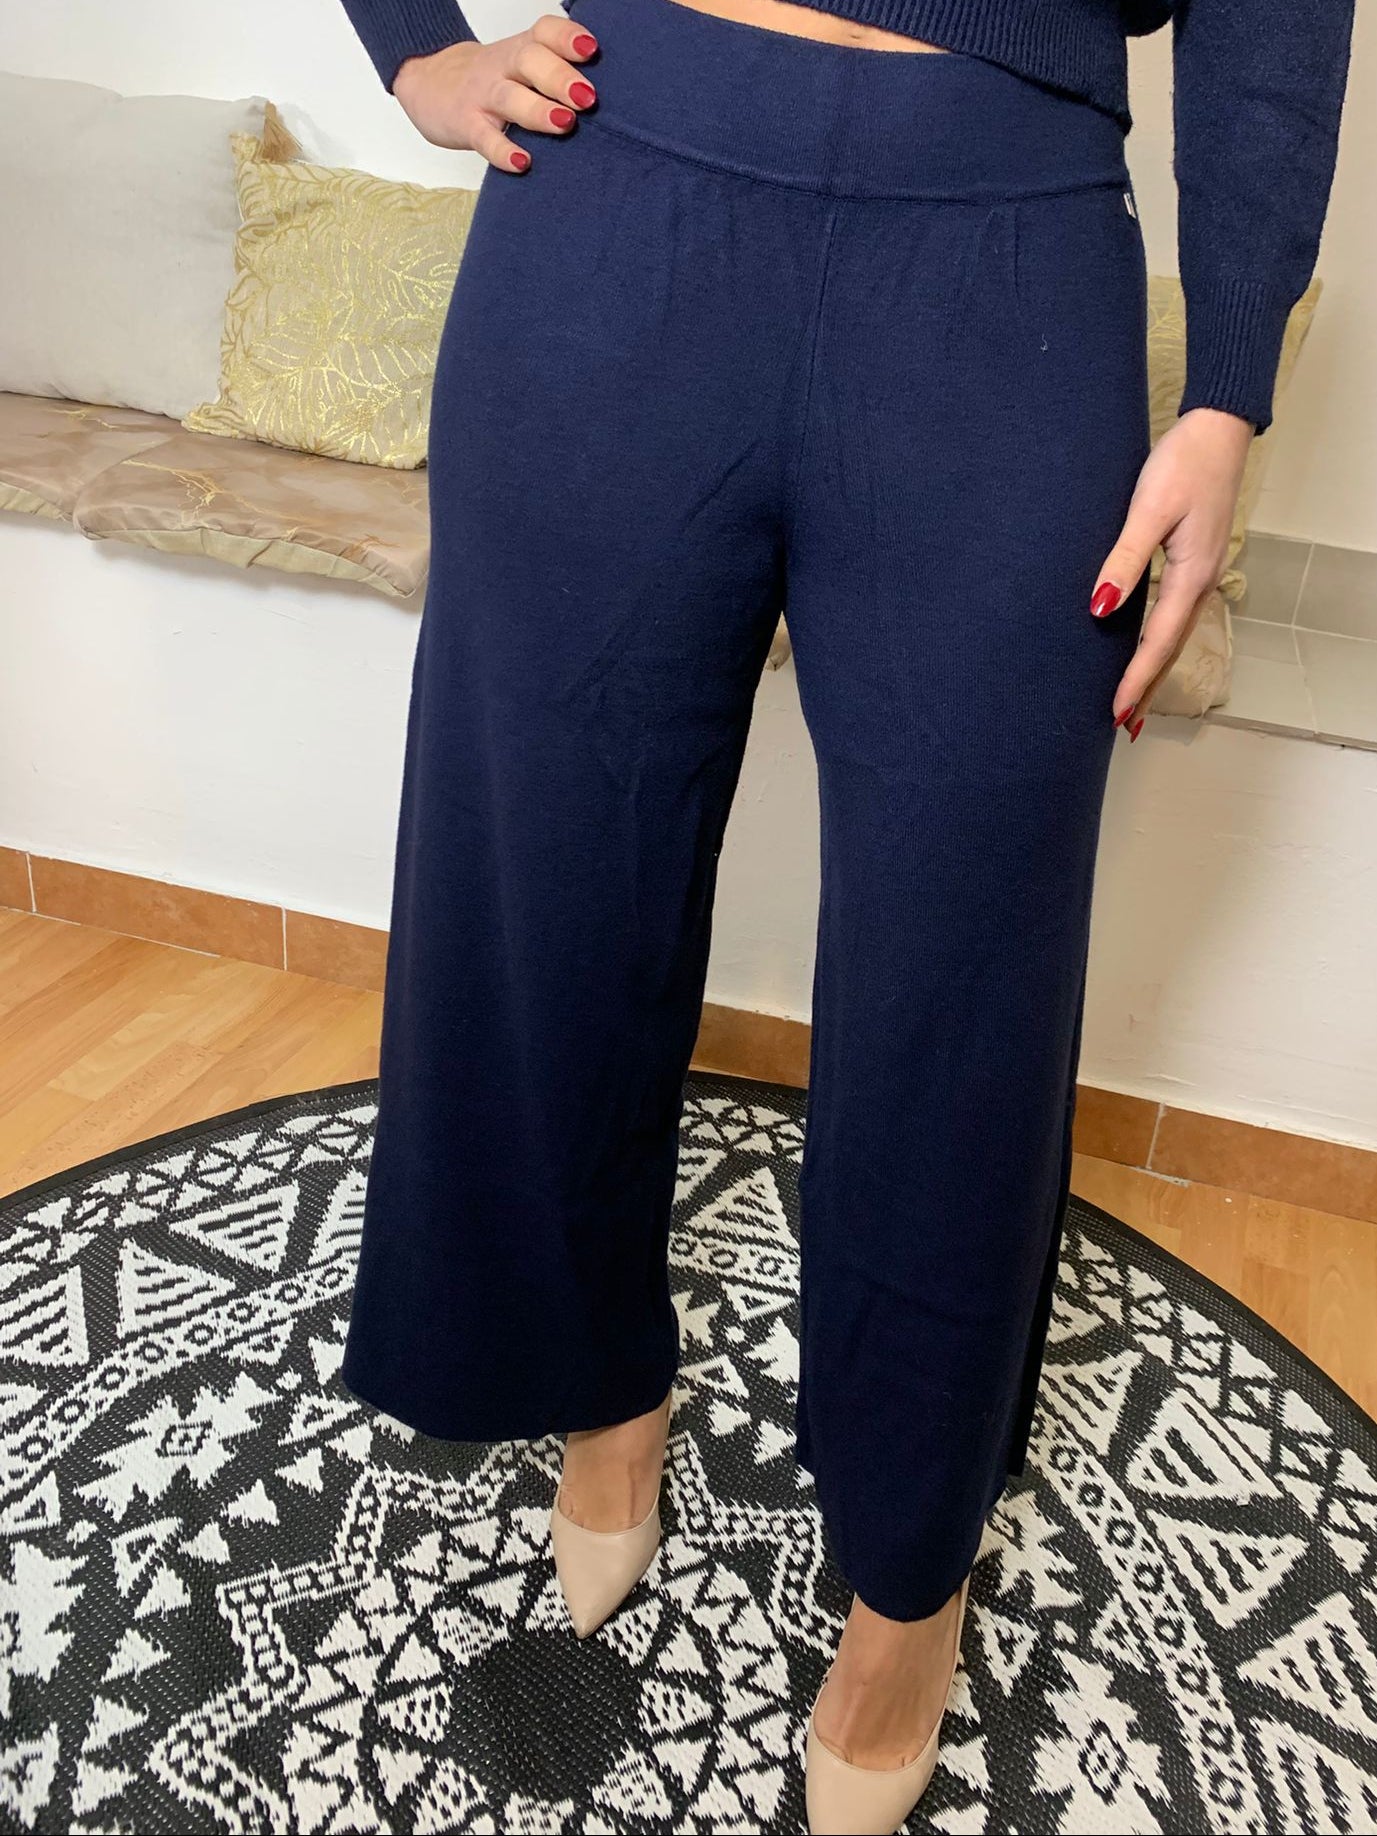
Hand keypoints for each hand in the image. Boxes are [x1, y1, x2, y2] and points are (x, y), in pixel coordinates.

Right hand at [392, 14, 599, 171]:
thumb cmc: (493, 82)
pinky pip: (484, 138)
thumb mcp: (520, 67)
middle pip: (529, 59)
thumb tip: (608, 101)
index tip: (591, 50)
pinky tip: (522, 163)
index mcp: (521, 49)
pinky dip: (503, 151)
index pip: (543, 32)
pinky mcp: (466, 124)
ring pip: (510, 96)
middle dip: (559, 76)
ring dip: (538, 110)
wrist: (428, 84)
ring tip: (564, 123)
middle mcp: (503, 67)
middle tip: (587, 98)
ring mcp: (483, 95)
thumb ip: (555, 75)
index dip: (566, 37)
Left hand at [1092, 407, 1252, 739]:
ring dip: (1152, 669)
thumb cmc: (1184, 463)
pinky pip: (1173, 614)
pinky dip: (1158, 641)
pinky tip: (1144, 647)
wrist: (1217, 429)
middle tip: (1123, 725)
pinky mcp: (1193, 560)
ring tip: (1132, 700)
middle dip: (1146, 687)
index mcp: (1190, 576)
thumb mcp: (1148, 509)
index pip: (1158, 643)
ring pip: (1173, 634)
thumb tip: (1100, 608)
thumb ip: (1124, 560)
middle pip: (1170, 649)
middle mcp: (1200, 582)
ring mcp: (1199, 572)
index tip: (1117, 714)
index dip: (1136, 681)